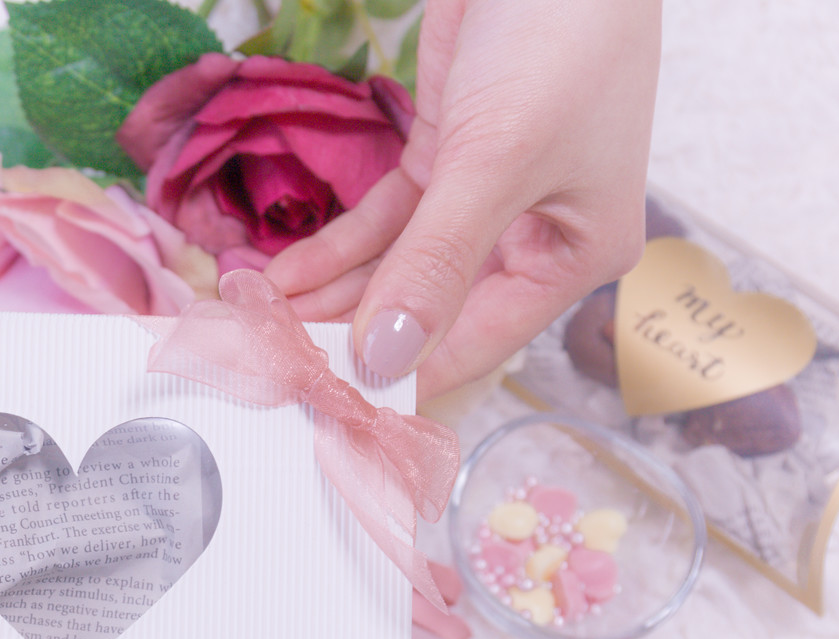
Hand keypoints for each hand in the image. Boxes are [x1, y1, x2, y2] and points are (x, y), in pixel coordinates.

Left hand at [265, 0, 659, 399]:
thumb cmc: (562, 38)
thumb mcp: (496, 162)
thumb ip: (435, 262)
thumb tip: (387, 355)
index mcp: (576, 255)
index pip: (476, 341)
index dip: (400, 372)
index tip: (328, 400)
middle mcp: (535, 236)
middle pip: (429, 309)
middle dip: (350, 332)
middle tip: (275, 360)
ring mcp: (487, 198)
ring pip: (397, 268)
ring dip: (330, 292)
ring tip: (262, 319)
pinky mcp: (448, 157)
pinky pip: (385, 222)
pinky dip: (336, 246)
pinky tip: (284, 273)